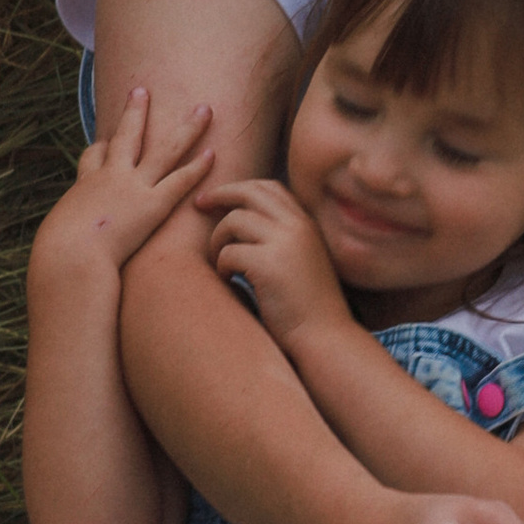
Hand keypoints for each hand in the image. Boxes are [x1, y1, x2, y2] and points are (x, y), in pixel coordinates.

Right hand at [32, 87, 213, 285]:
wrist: (68, 259)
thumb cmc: (58, 259)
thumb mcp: (56, 241)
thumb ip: (65, 237)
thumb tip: (56, 253)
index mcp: (84, 187)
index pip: (93, 157)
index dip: (102, 145)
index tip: (107, 137)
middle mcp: (109, 177)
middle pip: (125, 136)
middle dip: (134, 111)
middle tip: (142, 90)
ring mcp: (132, 187)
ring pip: (166, 149)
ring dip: (187, 128)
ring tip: (204, 108)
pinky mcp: (152, 205)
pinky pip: (179, 181)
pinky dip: (197, 167)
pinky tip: (213, 153)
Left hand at [206, 176, 350, 349]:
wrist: (325, 335)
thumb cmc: (308, 304)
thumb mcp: (301, 259)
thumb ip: (281, 237)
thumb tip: (240, 219)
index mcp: (306, 223)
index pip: (269, 187)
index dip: (240, 188)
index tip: (219, 200)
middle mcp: (298, 226)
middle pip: (249, 192)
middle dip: (219, 194)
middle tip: (198, 206)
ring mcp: (285, 243)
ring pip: (233, 220)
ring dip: (217, 240)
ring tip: (220, 262)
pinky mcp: (269, 265)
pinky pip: (228, 253)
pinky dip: (220, 266)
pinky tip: (228, 280)